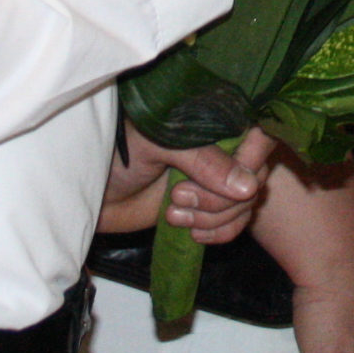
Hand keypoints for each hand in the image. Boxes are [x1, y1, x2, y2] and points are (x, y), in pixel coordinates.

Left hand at [101, 126, 277, 244]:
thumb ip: (202, 159)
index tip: (238, 178)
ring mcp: (217, 179)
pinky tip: (192, 231)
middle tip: (178, 196)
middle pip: (256, 174)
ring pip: (245, 204)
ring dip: (213, 216)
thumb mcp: (158, 144)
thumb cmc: (118, 154)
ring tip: (173, 211)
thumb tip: (248, 187)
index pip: (259, 130)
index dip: (255, 154)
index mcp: (214, 119)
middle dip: (220, 197)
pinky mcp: (209, 208)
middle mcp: (222, 147)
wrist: (94, 194)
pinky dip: (218, 233)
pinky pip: (235, 225)